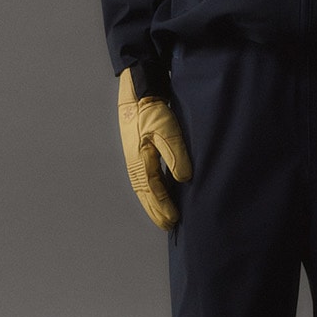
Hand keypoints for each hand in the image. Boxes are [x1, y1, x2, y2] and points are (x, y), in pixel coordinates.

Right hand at [117, 68, 192, 230]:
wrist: (138, 90)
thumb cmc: (152, 109)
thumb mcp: (166, 129)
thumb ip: (175, 153)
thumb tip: (183, 179)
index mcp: (140, 159)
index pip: (152, 190)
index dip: (163, 207)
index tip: (173, 220)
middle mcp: (135, 161)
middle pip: (145, 193)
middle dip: (156, 210)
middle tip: (169, 225)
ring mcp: (133, 156)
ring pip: (142, 187)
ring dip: (152, 202)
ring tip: (162, 215)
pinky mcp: (137, 150)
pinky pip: (143, 177)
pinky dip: (149, 190)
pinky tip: (156, 193)